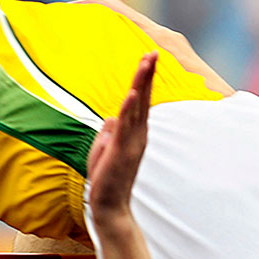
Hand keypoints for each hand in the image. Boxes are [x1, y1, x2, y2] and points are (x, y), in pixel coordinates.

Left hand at [88, 52, 156, 222]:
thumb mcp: (105, 148)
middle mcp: (138, 135)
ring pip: (137, 108)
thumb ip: (109, 132)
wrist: (109, 205)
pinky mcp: (122, 151)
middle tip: (153, 52)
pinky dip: (129, 109)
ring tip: (146, 63)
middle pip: (144, 99)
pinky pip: (125, 126)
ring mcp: (132, 143)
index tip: (149, 58)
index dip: (145, 80)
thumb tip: (112, 118)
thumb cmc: (107, 177)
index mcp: (134, 133)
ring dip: (141, 84)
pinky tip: (133, 93)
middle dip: (148, 75)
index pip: (141, 101)